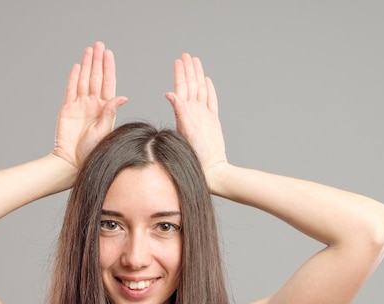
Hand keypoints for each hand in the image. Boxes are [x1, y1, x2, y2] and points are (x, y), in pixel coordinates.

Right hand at [53, 42, 127, 169]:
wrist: (73, 162)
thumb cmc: (92, 151)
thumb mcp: (104, 130)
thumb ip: (110, 111)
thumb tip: (123, 97)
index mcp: (104, 109)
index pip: (107, 83)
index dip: (108, 68)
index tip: (108, 54)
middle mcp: (93, 105)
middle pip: (95, 78)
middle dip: (97, 61)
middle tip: (98, 44)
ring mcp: (80, 106)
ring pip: (84, 80)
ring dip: (87, 65)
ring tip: (89, 50)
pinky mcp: (67, 110)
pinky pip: (71, 90)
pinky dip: (74, 78)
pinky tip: (78, 67)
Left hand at [165, 54, 227, 190]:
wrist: (210, 168)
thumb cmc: (194, 155)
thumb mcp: (185, 131)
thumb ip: (180, 112)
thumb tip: (170, 94)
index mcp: (184, 113)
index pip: (182, 88)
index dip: (180, 74)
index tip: (179, 60)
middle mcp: (193, 112)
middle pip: (191, 85)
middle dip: (189, 70)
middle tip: (186, 55)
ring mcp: (203, 116)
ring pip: (201, 90)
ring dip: (198, 76)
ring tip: (196, 62)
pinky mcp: (213, 121)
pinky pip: (211, 101)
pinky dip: (209, 90)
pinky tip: (206, 81)